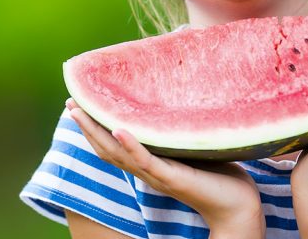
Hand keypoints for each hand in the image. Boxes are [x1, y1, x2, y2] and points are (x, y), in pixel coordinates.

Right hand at [66, 99, 264, 236]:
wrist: (237, 204)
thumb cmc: (219, 175)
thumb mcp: (190, 147)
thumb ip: (177, 132)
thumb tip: (174, 104)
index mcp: (149, 164)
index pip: (113, 145)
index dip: (94, 127)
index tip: (80, 104)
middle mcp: (146, 171)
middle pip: (106, 148)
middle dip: (86, 126)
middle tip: (70, 103)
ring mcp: (156, 174)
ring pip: (117, 153)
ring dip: (97, 132)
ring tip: (81, 111)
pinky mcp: (171, 176)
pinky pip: (146, 160)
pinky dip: (130, 145)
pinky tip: (118, 128)